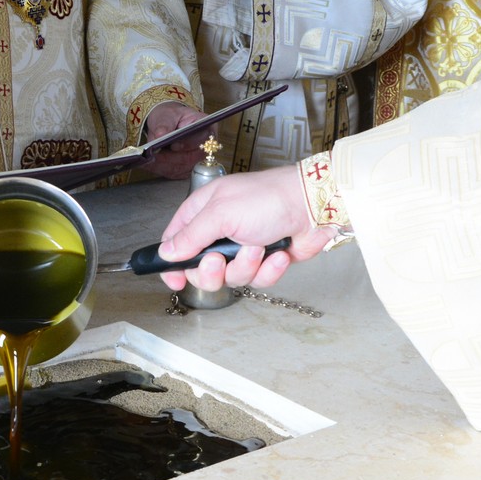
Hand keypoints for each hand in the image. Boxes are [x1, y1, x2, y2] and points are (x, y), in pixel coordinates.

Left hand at [141, 102, 209, 179]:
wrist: (167, 123)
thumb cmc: (170, 116)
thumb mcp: (166, 115)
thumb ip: (164, 124)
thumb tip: (160, 135)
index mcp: (206, 128)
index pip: (201, 138)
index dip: (187, 143)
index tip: (173, 145)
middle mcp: (205, 146)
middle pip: (190, 157)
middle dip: (169, 158)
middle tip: (151, 156)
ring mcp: (197, 160)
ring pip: (181, 167)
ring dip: (162, 166)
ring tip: (146, 161)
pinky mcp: (187, 169)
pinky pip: (174, 173)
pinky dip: (160, 169)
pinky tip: (148, 165)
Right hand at [157, 164, 329, 291]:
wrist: (314, 205)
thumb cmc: (268, 198)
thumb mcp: (221, 213)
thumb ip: (190, 236)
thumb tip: (166, 253)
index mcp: (203, 212)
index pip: (175, 242)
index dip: (171, 264)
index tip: (174, 281)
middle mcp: (220, 231)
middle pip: (199, 269)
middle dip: (211, 271)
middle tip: (218, 261)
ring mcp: (242, 247)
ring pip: (230, 277)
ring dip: (246, 266)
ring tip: (259, 248)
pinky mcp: (265, 261)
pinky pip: (257, 279)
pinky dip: (269, 270)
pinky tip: (278, 254)